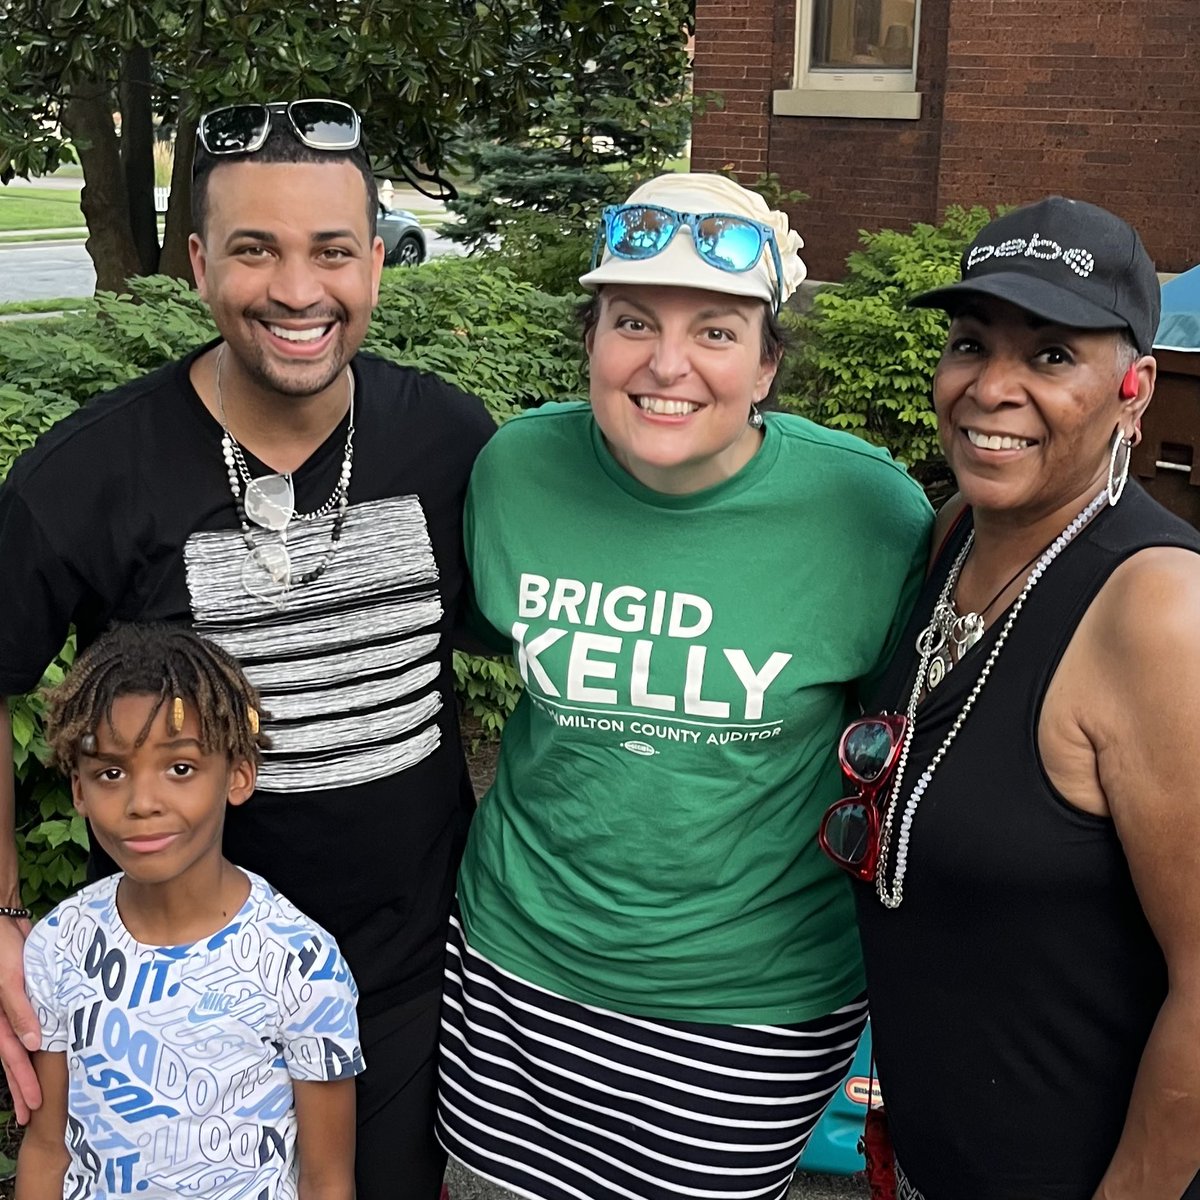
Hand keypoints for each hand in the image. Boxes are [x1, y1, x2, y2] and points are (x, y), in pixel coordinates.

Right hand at [0, 916, 40, 1122]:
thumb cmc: (2, 947)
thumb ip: (19, 1010)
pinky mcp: (25, 995)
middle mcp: (3, 1017)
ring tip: (37, 1093)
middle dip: (22, 1086)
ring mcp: (13, 1008)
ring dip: (28, 1069)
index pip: (12, 1058)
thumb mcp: (10, 978)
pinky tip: (47, 1050)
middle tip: (33, 1114)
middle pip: (13, 1059)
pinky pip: (30, 1022)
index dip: (22, 1082)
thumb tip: (32, 1045)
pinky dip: (36, 1039)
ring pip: (20, 1045)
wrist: (1, 920)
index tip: (33, 1106)